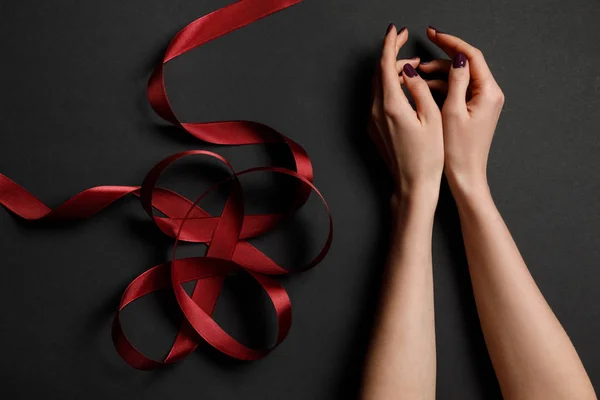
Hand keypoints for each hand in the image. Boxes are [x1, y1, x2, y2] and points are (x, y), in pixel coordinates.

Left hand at [369, 25, 443, 204]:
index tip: (396, 30)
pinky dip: (389, 87)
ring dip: (391, 72)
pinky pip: (378, 99)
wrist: (412, 185)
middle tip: (410, 49)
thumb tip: (408, 70)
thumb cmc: (428, 156)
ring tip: (413, 69)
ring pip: (377, 85)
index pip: (385, 65)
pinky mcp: (373, 128)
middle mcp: (376, 111)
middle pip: (379, 73)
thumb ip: (419, 89)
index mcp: (391, 105)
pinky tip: (404, 89)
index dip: (390, 44)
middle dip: (392, 56)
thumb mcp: (432, 118)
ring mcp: (372, 120)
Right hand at [419, 27, 504, 195]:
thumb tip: (457, 57)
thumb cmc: (458, 150)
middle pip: (464, 65)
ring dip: (437, 75)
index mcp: (488, 92)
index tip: (432, 34)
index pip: (471, 56)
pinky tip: (423, 90)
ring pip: (459, 78)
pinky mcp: (475, 110)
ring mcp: (483, 102)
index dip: (450, 42)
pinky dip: (441, 88)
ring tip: (415, 76)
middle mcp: (490, 94)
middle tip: (417, 60)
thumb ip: (456, 81)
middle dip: (439, 60)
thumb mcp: (452, 112)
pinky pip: (458, 91)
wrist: (466, 177)